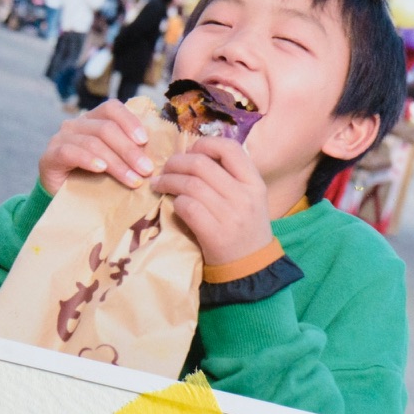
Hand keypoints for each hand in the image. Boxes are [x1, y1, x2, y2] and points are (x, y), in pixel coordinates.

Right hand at [39, 100, 154, 194]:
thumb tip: (160, 153)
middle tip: (147, 169)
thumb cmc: (96, 182)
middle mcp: (76, 125)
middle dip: (129, 150)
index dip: (130, 121)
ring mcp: (60, 139)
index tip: (146, 141)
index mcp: (93, 120)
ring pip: (93, 142)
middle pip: (106, 128)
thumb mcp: (116, 163)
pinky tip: (101, 169)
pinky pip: (70, 152)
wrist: (66, 204)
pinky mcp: (49, 156)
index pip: (112, 108)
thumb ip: (131, 153)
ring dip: (117, 162)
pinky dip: (88, 159)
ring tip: (133, 180)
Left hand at [151, 137, 271, 265]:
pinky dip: (175, 203)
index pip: (229, 148)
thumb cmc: (244, 229)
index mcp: (254, 182)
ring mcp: (231, 215)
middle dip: (176, 163)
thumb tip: (192, 154)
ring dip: (168, 181)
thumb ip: (228, 176)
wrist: (251, 269)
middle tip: (165, 169)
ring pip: (190, 184)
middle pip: (201, 164)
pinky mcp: (215, 235)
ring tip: (159, 184)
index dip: (204, 144)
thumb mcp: (248, 198)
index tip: (190, 152)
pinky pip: (187, 207)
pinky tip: (172, 205)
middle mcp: (245, 195)